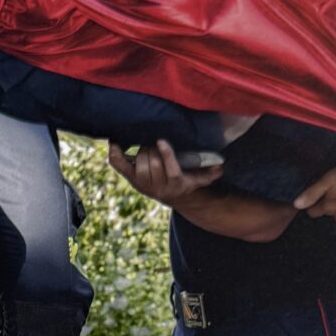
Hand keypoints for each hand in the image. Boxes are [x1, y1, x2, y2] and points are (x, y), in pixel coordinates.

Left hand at [108, 139, 222, 203]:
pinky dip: (115, 153)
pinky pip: (119, 165)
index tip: (162, 141)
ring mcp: (143, 184)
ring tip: (146, 144)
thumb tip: (220, 167)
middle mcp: (159, 186)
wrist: (173, 195)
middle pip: (152, 163)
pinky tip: (114, 142)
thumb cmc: (186, 180)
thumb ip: (209, 173)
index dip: (166, 155)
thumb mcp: (198, 178)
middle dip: (152, 149)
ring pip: (139, 164)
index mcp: (176, 183)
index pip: (171, 170)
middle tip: (154, 139)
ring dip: (141, 151)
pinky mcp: (131, 179)